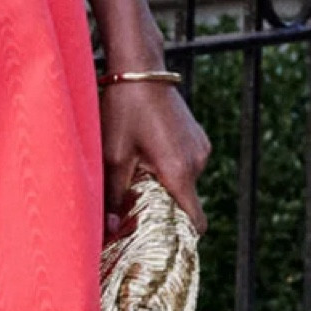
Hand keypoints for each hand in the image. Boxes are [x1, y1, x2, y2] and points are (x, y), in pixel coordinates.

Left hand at [100, 78, 210, 239]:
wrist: (139, 68)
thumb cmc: (124, 109)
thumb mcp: (113, 156)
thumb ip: (113, 197)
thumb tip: (109, 231)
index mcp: (179, 171)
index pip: (194, 223)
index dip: (178, 237)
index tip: (157, 242)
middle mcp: (197, 161)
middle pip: (187, 203)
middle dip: (163, 209)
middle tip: (133, 207)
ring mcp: (200, 147)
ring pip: (185, 182)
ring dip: (164, 185)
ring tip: (136, 172)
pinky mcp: (197, 136)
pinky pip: (186, 164)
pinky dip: (169, 168)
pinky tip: (146, 153)